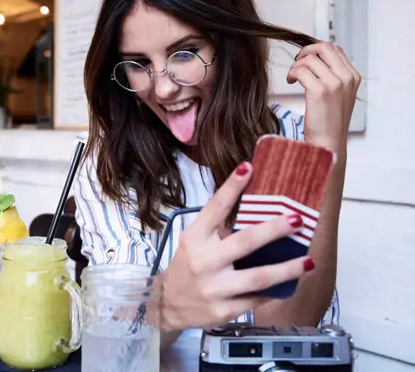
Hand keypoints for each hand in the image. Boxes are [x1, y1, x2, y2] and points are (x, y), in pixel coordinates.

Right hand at [159, 162, 314, 330]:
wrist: (168, 305)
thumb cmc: (188, 267)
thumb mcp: (195, 242)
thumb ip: (219, 229)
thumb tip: (261, 210)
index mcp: (195, 238)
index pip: (214, 208)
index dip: (231, 187)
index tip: (248, 167)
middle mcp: (203, 261)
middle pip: (244, 242)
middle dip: (273, 230)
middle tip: (296, 219)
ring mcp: (214, 288)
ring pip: (258, 277)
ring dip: (287, 269)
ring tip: (309, 261)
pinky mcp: (224, 310)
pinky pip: (257, 298)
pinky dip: (276, 290)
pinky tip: (291, 283)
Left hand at [287, 42, 361, 154]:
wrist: (329, 143)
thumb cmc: (329, 123)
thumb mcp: (339, 96)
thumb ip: (333, 77)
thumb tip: (316, 59)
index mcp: (353, 77)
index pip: (335, 49)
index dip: (316, 49)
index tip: (306, 58)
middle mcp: (346, 78)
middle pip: (324, 47)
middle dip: (306, 51)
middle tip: (297, 62)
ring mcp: (334, 83)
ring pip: (309, 59)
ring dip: (296, 65)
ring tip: (293, 77)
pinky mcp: (320, 91)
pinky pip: (300, 71)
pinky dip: (291, 73)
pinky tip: (290, 82)